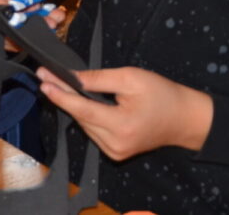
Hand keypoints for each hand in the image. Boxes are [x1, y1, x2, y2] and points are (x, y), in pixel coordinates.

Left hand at [38, 65, 213, 159]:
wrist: (185, 118)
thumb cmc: (162, 94)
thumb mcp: (131, 78)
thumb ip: (99, 79)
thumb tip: (72, 78)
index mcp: (121, 126)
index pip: (82, 109)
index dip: (60, 94)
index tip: (43, 79)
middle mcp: (115, 144)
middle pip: (81, 117)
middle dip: (63, 95)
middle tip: (47, 76)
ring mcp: (115, 151)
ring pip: (85, 125)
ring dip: (73, 105)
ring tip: (59, 84)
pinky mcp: (116, 153)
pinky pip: (93, 131)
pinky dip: (86, 116)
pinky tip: (80, 100)